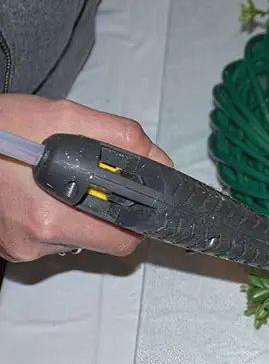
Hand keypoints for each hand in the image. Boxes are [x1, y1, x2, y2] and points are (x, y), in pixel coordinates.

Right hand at [0, 94, 171, 261]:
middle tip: (97, 185)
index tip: (138, 205)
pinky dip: (57, 219)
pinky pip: (51, 239)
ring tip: (60, 183)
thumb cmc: (2, 126)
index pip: (122, 242)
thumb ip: (122, 139)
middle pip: (102, 242)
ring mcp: (19, 247)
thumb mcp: (66, 116)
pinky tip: (42, 194)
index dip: (137, 222)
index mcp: (52, 218)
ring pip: (76, 240)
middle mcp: (34, 241)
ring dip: (80, 215)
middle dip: (108, 215)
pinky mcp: (9, 248)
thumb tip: (159, 161)